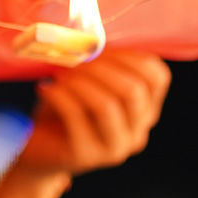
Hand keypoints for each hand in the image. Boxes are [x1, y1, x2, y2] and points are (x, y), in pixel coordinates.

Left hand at [18, 49, 169, 176]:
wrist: (40, 150)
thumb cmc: (64, 109)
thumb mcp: (86, 82)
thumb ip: (98, 64)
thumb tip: (90, 41)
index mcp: (144, 110)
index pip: (157, 76)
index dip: (129, 55)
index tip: (101, 49)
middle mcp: (137, 132)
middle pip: (133, 89)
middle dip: (100, 67)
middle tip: (74, 63)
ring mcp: (114, 148)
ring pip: (106, 104)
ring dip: (79, 82)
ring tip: (59, 77)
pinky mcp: (86, 155)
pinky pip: (75, 115)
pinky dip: (58, 95)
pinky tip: (46, 89)